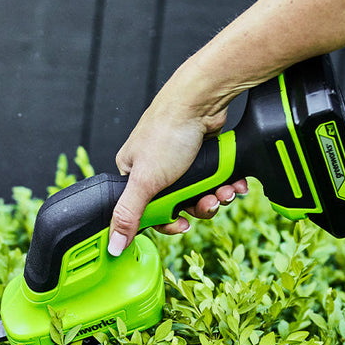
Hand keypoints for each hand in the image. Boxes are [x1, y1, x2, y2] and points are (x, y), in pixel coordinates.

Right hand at [107, 79, 246, 255]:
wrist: (200, 100)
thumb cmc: (166, 131)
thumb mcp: (144, 181)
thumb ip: (128, 215)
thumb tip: (113, 244)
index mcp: (132, 174)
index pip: (146, 211)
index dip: (167, 221)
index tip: (181, 223)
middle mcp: (155, 169)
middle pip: (177, 206)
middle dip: (197, 208)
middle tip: (207, 203)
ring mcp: (180, 163)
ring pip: (199, 196)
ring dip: (215, 197)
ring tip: (223, 191)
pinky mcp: (202, 157)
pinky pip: (214, 181)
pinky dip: (225, 184)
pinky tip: (231, 183)